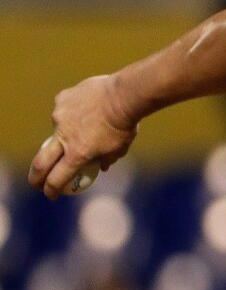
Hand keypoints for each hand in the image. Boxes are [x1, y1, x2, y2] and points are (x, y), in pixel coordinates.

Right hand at [28, 74, 139, 199]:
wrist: (125, 95)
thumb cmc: (126, 124)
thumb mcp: (120, 148)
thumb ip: (107, 159)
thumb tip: (101, 168)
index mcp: (78, 154)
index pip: (57, 178)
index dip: (51, 189)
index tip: (51, 194)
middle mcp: (64, 137)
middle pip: (41, 162)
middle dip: (36, 176)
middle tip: (37, 182)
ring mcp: (59, 117)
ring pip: (58, 129)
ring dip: (69, 130)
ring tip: (90, 120)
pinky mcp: (61, 100)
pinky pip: (64, 109)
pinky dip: (73, 111)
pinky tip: (88, 105)